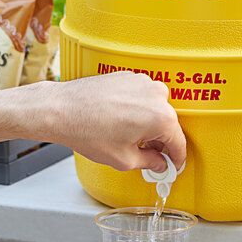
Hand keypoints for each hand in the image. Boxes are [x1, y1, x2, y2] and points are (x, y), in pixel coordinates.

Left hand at [38, 71, 185, 171]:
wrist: (62, 108)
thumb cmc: (88, 130)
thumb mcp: (123, 159)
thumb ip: (149, 162)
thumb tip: (158, 163)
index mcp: (161, 117)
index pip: (179, 142)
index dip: (176, 159)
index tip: (173, 165)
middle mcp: (157, 95)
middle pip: (168, 124)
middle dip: (160, 141)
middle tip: (148, 155)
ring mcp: (144, 82)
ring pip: (155, 109)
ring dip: (148, 123)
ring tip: (128, 136)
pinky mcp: (130, 77)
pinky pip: (142, 97)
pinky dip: (137, 109)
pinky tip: (120, 120)